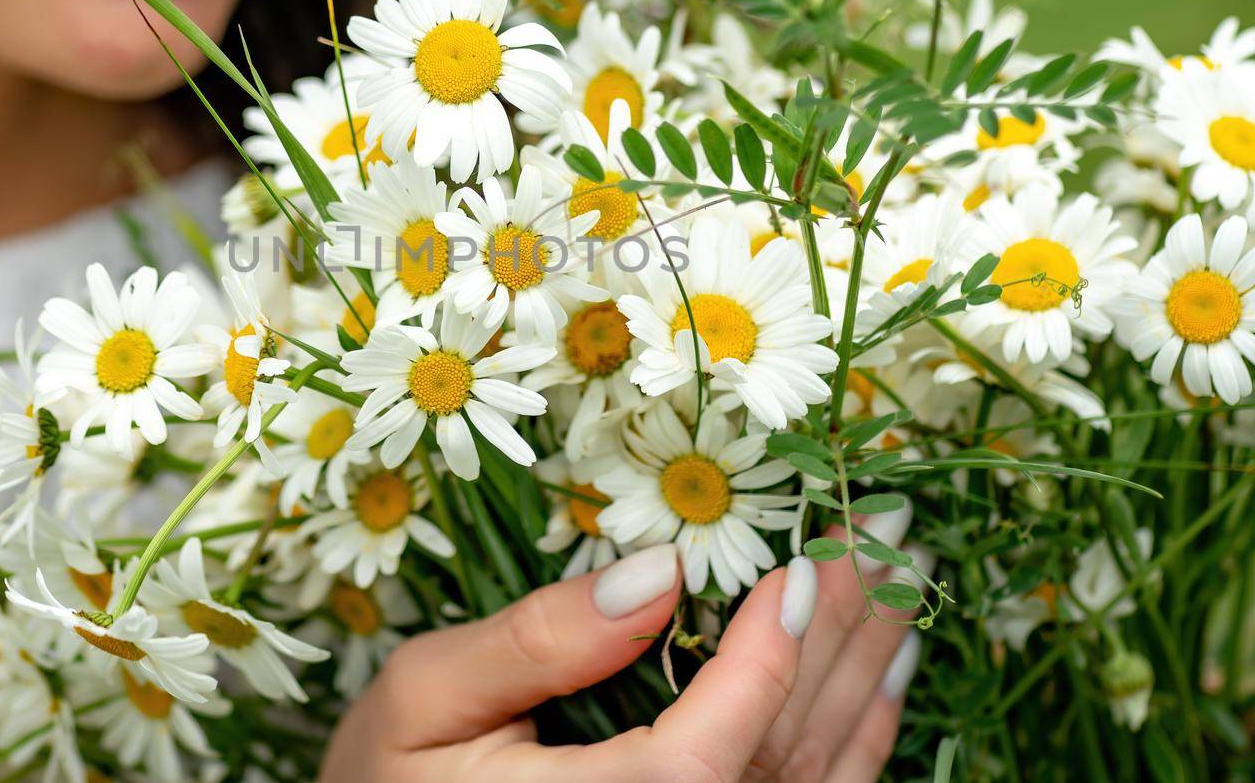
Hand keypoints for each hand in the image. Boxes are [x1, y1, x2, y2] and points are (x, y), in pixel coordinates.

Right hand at [319, 510, 921, 782]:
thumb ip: (535, 642)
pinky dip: (857, 741)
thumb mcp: (423, 700)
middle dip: (838, 638)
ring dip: (860, 675)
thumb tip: (656, 572)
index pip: (700, 759)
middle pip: (776, 758)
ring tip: (902, 584)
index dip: (764, 665)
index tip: (799, 569)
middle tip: (883, 534)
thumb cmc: (389, 779)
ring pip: (805, 778)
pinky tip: (885, 675)